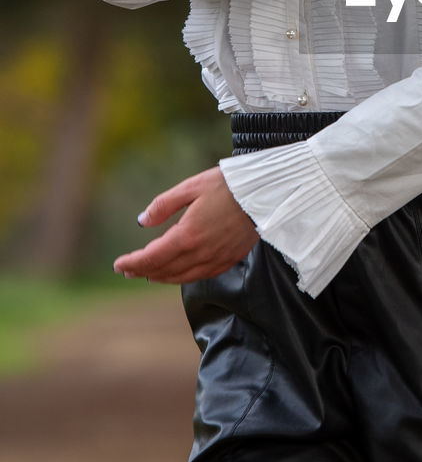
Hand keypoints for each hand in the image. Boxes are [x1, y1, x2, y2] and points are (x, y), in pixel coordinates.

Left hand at [113, 167, 258, 283]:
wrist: (264, 192)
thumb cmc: (227, 185)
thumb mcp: (190, 187)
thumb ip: (163, 205)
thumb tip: (142, 221)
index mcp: (187, 235)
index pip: (152, 258)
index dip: (132, 263)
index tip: (118, 264)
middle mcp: (201, 253)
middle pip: (164, 270)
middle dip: (143, 271)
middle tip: (128, 269)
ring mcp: (216, 259)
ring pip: (182, 277)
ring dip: (162, 276)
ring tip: (148, 274)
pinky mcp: (229, 259)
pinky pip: (201, 276)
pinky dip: (183, 277)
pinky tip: (178, 272)